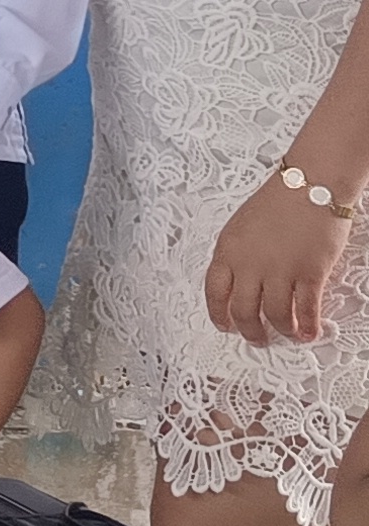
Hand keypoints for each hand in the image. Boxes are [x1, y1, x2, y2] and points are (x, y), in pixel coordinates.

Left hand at [203, 172, 352, 346]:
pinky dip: (307, 325)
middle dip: (249, 330)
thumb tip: (238, 280)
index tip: (224, 325)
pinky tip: (309, 332)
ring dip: (281, 330)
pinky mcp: (310, 273)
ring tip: (287, 334)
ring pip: (274, 314)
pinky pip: (306, 309)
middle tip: (257, 339)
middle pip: (242, 310)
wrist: (309, 186)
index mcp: (227, 251)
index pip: (214, 292)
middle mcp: (250, 264)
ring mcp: (280, 270)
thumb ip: (235, 255)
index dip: (218, 314)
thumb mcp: (239, 227)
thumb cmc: (276, 202)